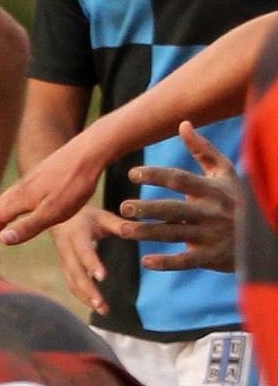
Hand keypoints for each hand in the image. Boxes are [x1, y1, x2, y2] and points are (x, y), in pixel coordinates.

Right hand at [0, 135, 107, 247]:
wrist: (90, 151)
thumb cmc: (74, 184)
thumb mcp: (53, 212)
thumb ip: (27, 226)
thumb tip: (2, 238)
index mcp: (21, 198)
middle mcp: (22, 187)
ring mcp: (32, 178)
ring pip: (8, 195)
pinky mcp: (43, 172)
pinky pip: (19, 189)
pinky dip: (11, 198)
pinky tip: (22, 197)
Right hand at [51, 206, 125, 315]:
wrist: (55, 218)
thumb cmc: (83, 215)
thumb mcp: (100, 215)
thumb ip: (117, 224)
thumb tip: (135, 229)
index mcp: (76, 234)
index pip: (83, 251)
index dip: (92, 264)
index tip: (102, 277)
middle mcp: (67, 250)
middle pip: (76, 274)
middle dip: (88, 291)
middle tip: (102, 306)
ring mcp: (64, 261)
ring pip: (72, 283)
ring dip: (86, 298)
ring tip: (103, 310)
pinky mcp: (65, 269)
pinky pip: (72, 285)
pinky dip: (82, 297)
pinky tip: (95, 306)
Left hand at [124, 124, 237, 273]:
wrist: (262, 233)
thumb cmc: (236, 198)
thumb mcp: (224, 172)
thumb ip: (203, 150)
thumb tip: (183, 123)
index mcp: (211, 189)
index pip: (180, 179)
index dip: (156, 175)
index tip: (132, 173)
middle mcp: (210, 211)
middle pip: (174, 208)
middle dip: (148, 208)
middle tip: (123, 207)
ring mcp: (211, 235)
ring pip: (175, 233)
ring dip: (148, 233)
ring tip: (122, 231)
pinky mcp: (211, 256)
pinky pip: (186, 260)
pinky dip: (166, 262)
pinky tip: (146, 261)